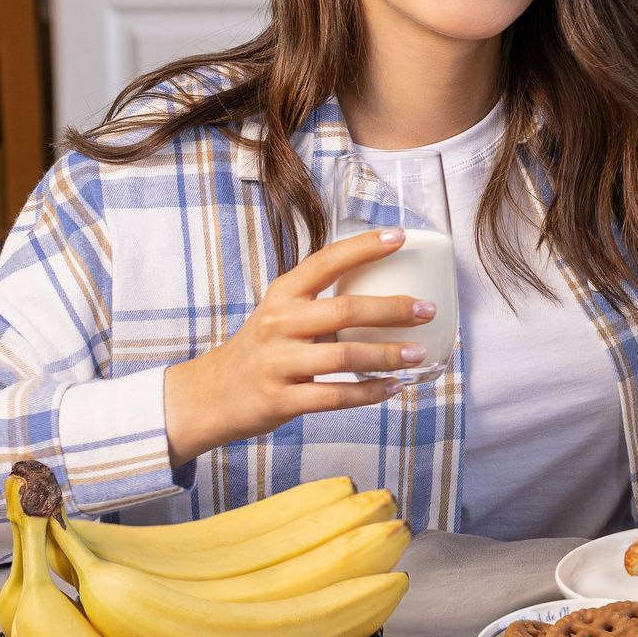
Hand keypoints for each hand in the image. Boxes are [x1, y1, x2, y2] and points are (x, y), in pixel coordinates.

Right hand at [160, 227, 436, 465]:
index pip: (326, 261)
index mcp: (283, 294)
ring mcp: (278, 363)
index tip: (401, 237)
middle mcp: (279, 323)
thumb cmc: (262, 349)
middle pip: (344, 310)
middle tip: (427, 310)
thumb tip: (389, 291)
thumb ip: (322, 302)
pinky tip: (393, 387)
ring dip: (387, 355)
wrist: (211, 395)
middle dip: (392, 309)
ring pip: (344, 356)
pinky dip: (369, 393)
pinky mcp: (280, 399)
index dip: (364, 247)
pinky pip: (335, 397)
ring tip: (418, 353)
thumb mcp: (282, 314)